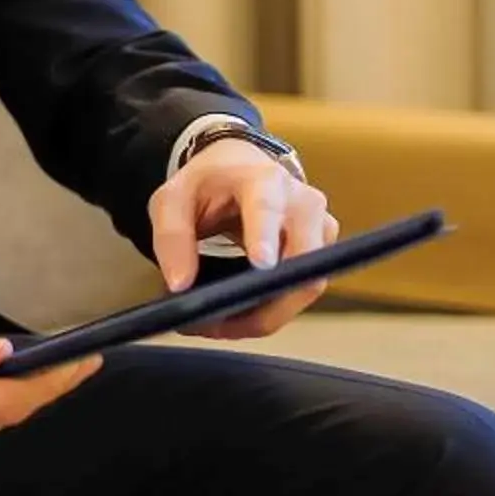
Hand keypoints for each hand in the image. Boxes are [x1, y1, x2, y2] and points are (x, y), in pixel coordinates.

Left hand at [148, 140, 338, 340]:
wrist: (239, 169)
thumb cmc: (208, 184)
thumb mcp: (173, 200)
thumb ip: (172, 239)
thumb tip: (181, 285)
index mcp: (264, 180)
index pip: (268, 209)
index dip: (266, 238)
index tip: (261, 265)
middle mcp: (302, 203)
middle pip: (301, 261)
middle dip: (260, 301)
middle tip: (212, 324)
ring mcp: (320, 229)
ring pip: (304, 287)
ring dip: (262, 315)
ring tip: (215, 326)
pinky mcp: (323, 253)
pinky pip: (300, 294)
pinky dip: (269, 312)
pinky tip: (235, 318)